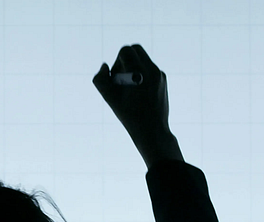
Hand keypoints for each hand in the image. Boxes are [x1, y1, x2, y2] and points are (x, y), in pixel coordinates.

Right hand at [93, 44, 180, 166]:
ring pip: (143, 58)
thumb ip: (100, 80)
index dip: (117, 62)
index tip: (117, 77)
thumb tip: (105, 66)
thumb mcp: (109, 98)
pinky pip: (150, 68)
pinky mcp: (163, 80)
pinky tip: (139, 92)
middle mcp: (152, 69)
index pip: (126, 51)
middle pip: (136, 49)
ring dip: (133, 67)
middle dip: (125, 59)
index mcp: (139, 71)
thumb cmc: (129, 116)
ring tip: (129, 87)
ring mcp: (160, 74)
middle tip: (122, 78)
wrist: (153, 130)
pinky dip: (141, 74)